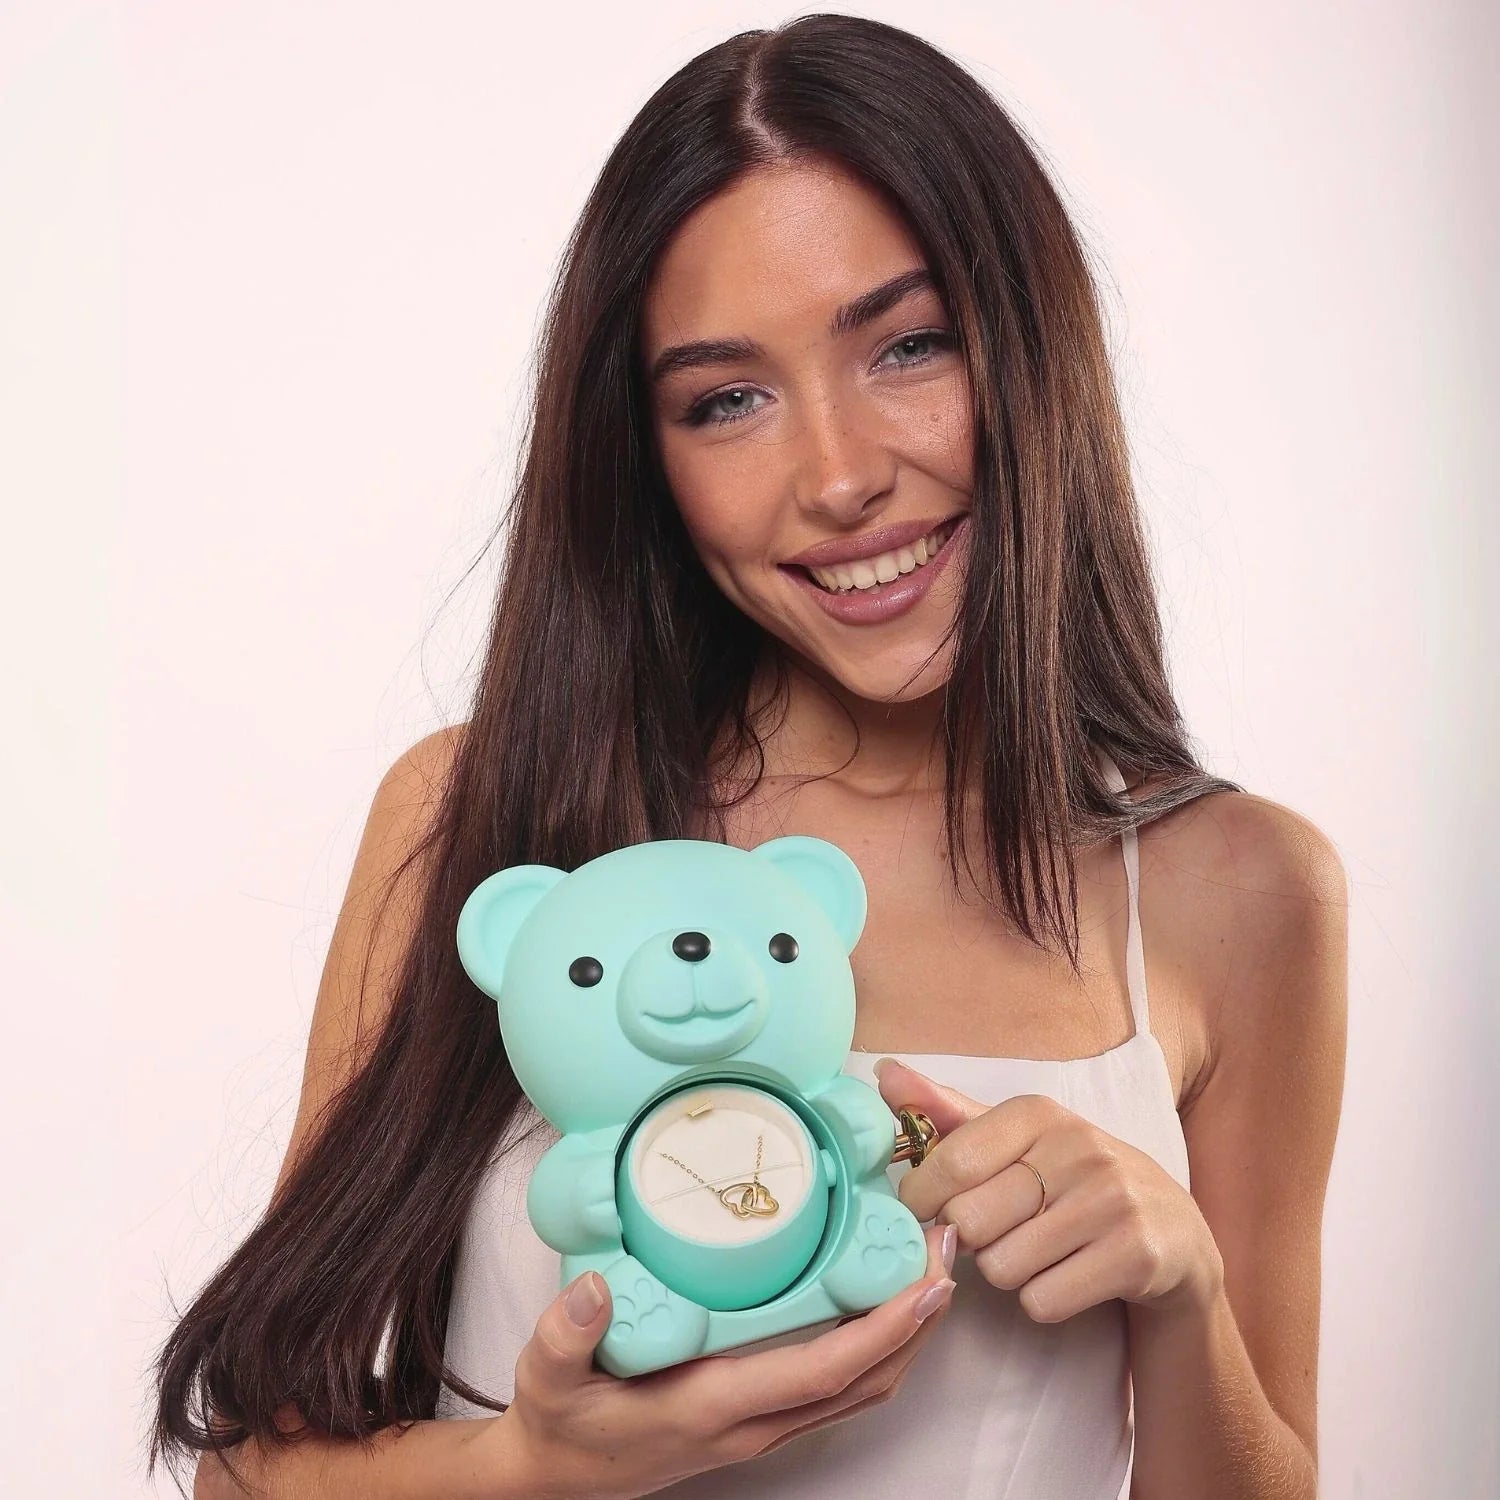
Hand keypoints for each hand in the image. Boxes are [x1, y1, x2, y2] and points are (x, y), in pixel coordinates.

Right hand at [494, 1223, 957, 1499]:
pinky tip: (880, 1302)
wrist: (556, 1476)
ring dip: (905, 1335)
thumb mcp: (546, 1378)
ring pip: (859, 1391)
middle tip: (948, 1252)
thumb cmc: (561, 1422)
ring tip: (929, 1265)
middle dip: (916, 1323)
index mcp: (713, 1407)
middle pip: (863, 1383)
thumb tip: (597, 1287)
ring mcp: (760, 1427)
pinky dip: (876, 1347)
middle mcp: (752, 1424)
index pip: (820, 1373)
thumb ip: (567, 1334)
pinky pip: (838, 1389)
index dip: (881, 1331)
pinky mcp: (758, 1419)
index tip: (925, 1285)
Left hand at [873, 1057, 1223, 1322]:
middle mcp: (1078, 1147)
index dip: (922, 1199)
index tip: (925, 1210)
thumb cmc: (1069, 1180)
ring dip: (1008, 1273)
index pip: (951, 1163)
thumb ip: (945, 1111)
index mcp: (1038, 1113)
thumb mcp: (1014, 1138)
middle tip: (998, 1232)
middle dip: (972, 1240)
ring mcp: (1112, 1200)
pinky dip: (1043, 1300)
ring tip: (1037, 1251)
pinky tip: (1067, 1275)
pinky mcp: (1136, 1255)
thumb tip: (883, 1074)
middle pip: (972, 1221)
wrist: (1172, 1231)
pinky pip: (1044, 1300)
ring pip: (1003, 1267)